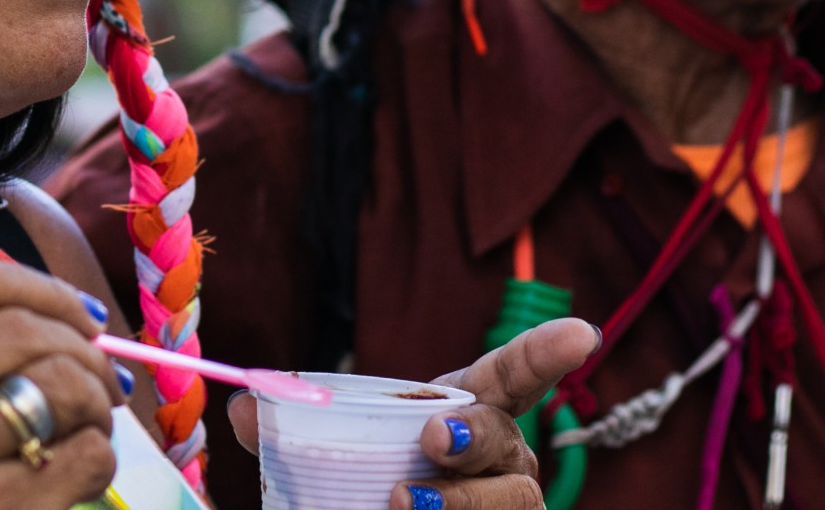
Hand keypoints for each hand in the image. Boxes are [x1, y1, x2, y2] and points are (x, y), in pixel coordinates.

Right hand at [0, 254, 129, 509]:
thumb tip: (68, 318)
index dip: (45, 289)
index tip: (82, 316)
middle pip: (22, 330)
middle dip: (84, 349)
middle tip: (103, 379)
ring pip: (59, 386)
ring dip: (95, 401)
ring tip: (89, 424)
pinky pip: (80, 459)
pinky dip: (97, 457)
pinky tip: (77, 475)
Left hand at [227, 318, 598, 509]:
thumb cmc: (376, 485)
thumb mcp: (339, 452)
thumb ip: (291, 431)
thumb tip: (241, 405)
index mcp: (470, 414)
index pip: (514, 377)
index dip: (545, 353)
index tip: (583, 331)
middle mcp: (506, 461)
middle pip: (507, 440)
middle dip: (473, 437)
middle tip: (430, 441)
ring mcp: (512, 507)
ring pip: (513, 502)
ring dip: (461, 502)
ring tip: (402, 504)